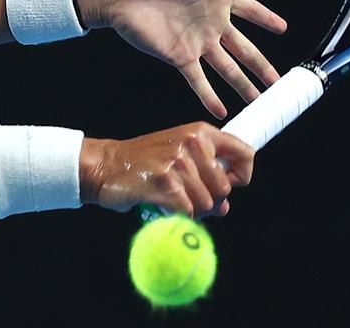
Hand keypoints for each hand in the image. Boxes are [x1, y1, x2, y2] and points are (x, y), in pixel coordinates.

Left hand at [76, 0, 287, 117]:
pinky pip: (198, 80)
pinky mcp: (178, 56)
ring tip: (259, 102)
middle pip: (244, 48)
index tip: (284, 28)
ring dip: (243, 85)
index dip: (266, 18)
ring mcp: (196, 41)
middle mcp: (210, 21)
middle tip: (280, 83)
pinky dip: (209, 95)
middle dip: (262, 65)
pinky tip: (222, 111)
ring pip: (227, 68)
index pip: (250, 8)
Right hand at [79, 122, 253, 217]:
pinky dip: (178, 217)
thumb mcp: (179, 154)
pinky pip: (188, 212)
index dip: (242, 177)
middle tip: (189, 199)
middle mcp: (192, 143)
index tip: (228, 186)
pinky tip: (164, 206)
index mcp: (201, 132)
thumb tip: (225, 206)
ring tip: (172, 201)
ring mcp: (178, 162)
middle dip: (210, 202)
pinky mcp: (164, 182)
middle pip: (224, 189)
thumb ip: (206, 174)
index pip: (245, 153)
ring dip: (192, 211)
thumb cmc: (144, 163)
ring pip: (207, 204)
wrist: (104, 165)